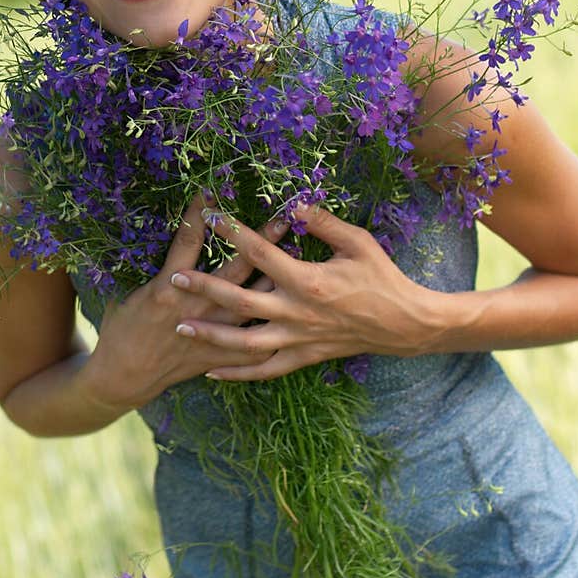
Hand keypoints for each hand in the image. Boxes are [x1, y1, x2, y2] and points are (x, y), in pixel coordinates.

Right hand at [87, 192, 287, 410]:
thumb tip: (170, 237)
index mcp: (168, 286)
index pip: (188, 239)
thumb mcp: (127, 290)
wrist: (122, 375)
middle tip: (284, 218)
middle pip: (236, 267)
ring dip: (275, 281)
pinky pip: (253, 346)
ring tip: (300, 261)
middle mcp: (195, 306)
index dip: (201, 212)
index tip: (214, 190)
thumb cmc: (120, 328)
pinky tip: (293, 317)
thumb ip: (152, 266)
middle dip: (260, 241)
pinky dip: (273, 333)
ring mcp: (211, 331)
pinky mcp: (217, 354)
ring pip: (252, 303)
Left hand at [168, 202, 445, 380]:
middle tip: (175, 278)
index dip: (233, 233)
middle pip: (240, 301)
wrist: (403, 324)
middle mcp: (297, 313)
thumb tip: (293, 204)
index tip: (210, 217)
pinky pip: (264, 369)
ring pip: (245, 343)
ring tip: (181, 327)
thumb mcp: (357, 242)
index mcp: (308, 281)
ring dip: (211, 335)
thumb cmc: (381, 278)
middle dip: (205, 289)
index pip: (260, 253)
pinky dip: (237, 373)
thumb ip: (322, 224)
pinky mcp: (303, 358)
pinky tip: (212, 371)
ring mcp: (298, 340)